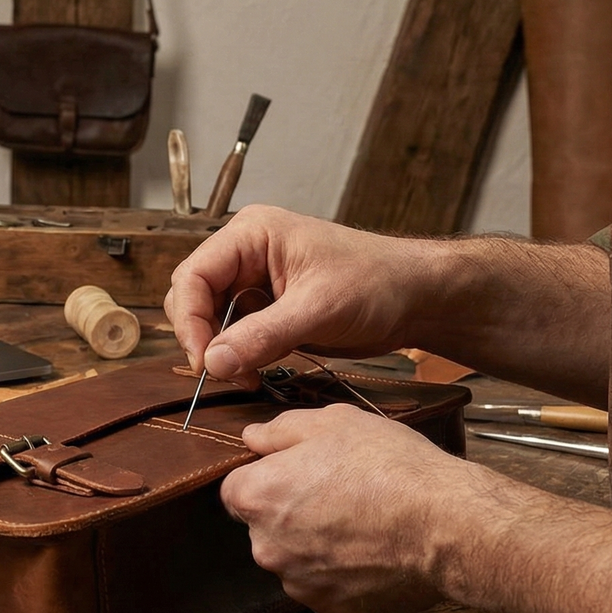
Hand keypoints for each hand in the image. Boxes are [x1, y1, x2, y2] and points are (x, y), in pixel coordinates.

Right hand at [163, 205, 437, 384]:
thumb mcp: (318, 309)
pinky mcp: (268, 308)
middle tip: (224, 374)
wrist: (420, 298)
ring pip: (211, 320)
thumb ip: (262, 336)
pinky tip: (256, 373)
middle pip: (194, 297)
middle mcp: (246, 254)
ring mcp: (255, 282)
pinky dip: (238, 357)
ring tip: (246, 377)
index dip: (190, 320)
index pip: (194, 275)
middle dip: (203, 337)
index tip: (204, 362)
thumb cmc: (378, 284)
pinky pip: (235, 334)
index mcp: (251, 235)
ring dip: (221, 352)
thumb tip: (211, 363)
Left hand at [223, 404, 470, 612]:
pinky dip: (343, 575)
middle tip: (339, 496)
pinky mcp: (331, 609)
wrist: (445, 524)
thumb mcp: (332, 423)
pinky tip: (374, 553)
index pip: (236, 490)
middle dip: (291, 514)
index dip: (268, 479)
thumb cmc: (389, 467)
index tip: (299, 474)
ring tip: (363, 526)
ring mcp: (299, 584)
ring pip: (296, 560)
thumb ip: (280, 431)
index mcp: (257, 497)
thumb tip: (252, 438)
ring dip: (316, 547)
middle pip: (266, 528)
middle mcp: (266, 547)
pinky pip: (327, 588)